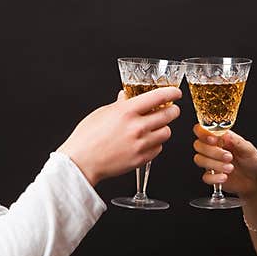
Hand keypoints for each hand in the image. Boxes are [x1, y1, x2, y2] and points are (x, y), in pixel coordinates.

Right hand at [58, 86, 181, 186]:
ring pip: (167, 133)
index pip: (158, 97)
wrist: (81, 162)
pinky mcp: (141, 159)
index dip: (171, 93)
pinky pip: (158, 148)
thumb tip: (127, 96)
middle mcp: (137, 127)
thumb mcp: (102, 113)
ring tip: (155, 128)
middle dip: (173, 111)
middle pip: (169, 115)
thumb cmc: (87, 138)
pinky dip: (156, 144)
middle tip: (171, 110)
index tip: (175, 93)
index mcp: (126, 111)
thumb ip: (120, 104)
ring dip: (164, 128)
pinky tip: (146, 142)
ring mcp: (141, 144)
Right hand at [191, 125, 256, 198]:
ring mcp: (211, 162)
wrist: (255, 181)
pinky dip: (214, 178)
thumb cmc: (252, 162)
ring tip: (230, 168)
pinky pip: (205, 176)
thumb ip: (237, 141)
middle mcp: (213, 148)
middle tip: (229, 157)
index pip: (202, 130)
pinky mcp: (212, 176)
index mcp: (221, 138)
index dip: (203, 133)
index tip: (213, 140)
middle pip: (198, 145)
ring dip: (214, 164)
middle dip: (212, 151)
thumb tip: (226, 134)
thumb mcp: (249, 149)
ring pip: (199, 159)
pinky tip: (225, 177)